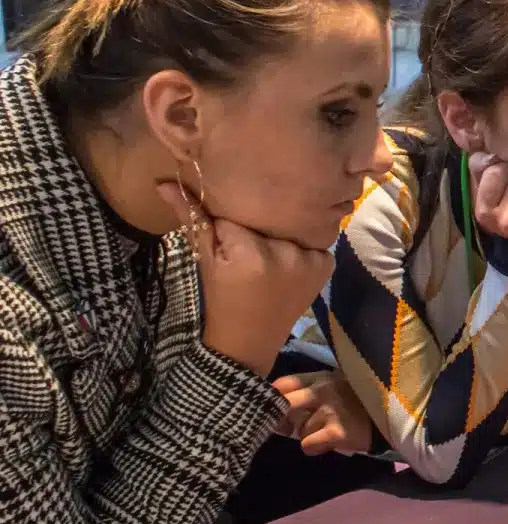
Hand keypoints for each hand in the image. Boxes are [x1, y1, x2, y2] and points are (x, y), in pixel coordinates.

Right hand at [161, 181, 333, 378]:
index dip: (228, 227)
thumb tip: (165, 182)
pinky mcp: (327, 266)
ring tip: (269, 258)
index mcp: (250, 251)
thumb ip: (191, 218)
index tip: (226, 244)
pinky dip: (302, 250)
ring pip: (290, 228)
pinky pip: (313, 243)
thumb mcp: (204, 260)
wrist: (248, 341)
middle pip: (266, 219)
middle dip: (255, 230)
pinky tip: (290, 266)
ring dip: (280, 237)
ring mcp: (310, 260)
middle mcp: (285, 252)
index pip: (237, 215)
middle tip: (248, 253)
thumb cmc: (221, 299)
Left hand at [273, 372, 373, 455]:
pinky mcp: (338, 432)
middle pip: (284, 404)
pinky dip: (315, 447)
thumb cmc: (363, 400)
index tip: (277, 409)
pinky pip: (308, 444)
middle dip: (282, 419)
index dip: (274, 398)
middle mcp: (323, 390)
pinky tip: (330, 442)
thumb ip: (313, 390)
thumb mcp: (340, 384)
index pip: (284, 383)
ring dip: (309, 434)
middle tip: (288, 428)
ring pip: (299, 430)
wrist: (398, 416)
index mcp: (323, 377)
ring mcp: (331, 411)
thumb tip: (282, 409)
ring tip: (329, 431)